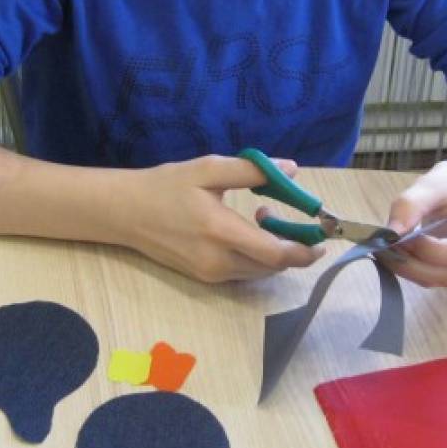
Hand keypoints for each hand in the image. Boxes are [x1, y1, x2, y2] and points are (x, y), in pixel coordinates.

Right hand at [116, 154, 322, 283]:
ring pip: (259, 271)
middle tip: (281, 214)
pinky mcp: (205, 278)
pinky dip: (255, 256)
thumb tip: (292, 169)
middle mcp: (218, 261)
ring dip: (272, 250)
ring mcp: (211, 274)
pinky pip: (243, 271)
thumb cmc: (166, 186)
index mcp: (220, 231)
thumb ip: (252, 170)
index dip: (304, 250)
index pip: (275, 254)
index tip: (321, 238)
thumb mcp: (208, 169)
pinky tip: (243, 230)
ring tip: (260, 216)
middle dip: (290, 246)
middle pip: (272, 267)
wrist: (125, 213)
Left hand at [384, 159, 446, 287]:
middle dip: (415, 265)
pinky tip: (401, 255)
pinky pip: (443, 278)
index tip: (401, 237)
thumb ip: (411, 204)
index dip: (432, 251)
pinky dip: (418, 271)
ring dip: (413, 270)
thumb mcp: (433, 183)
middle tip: (385, 248)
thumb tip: (391, 233)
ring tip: (389, 250)